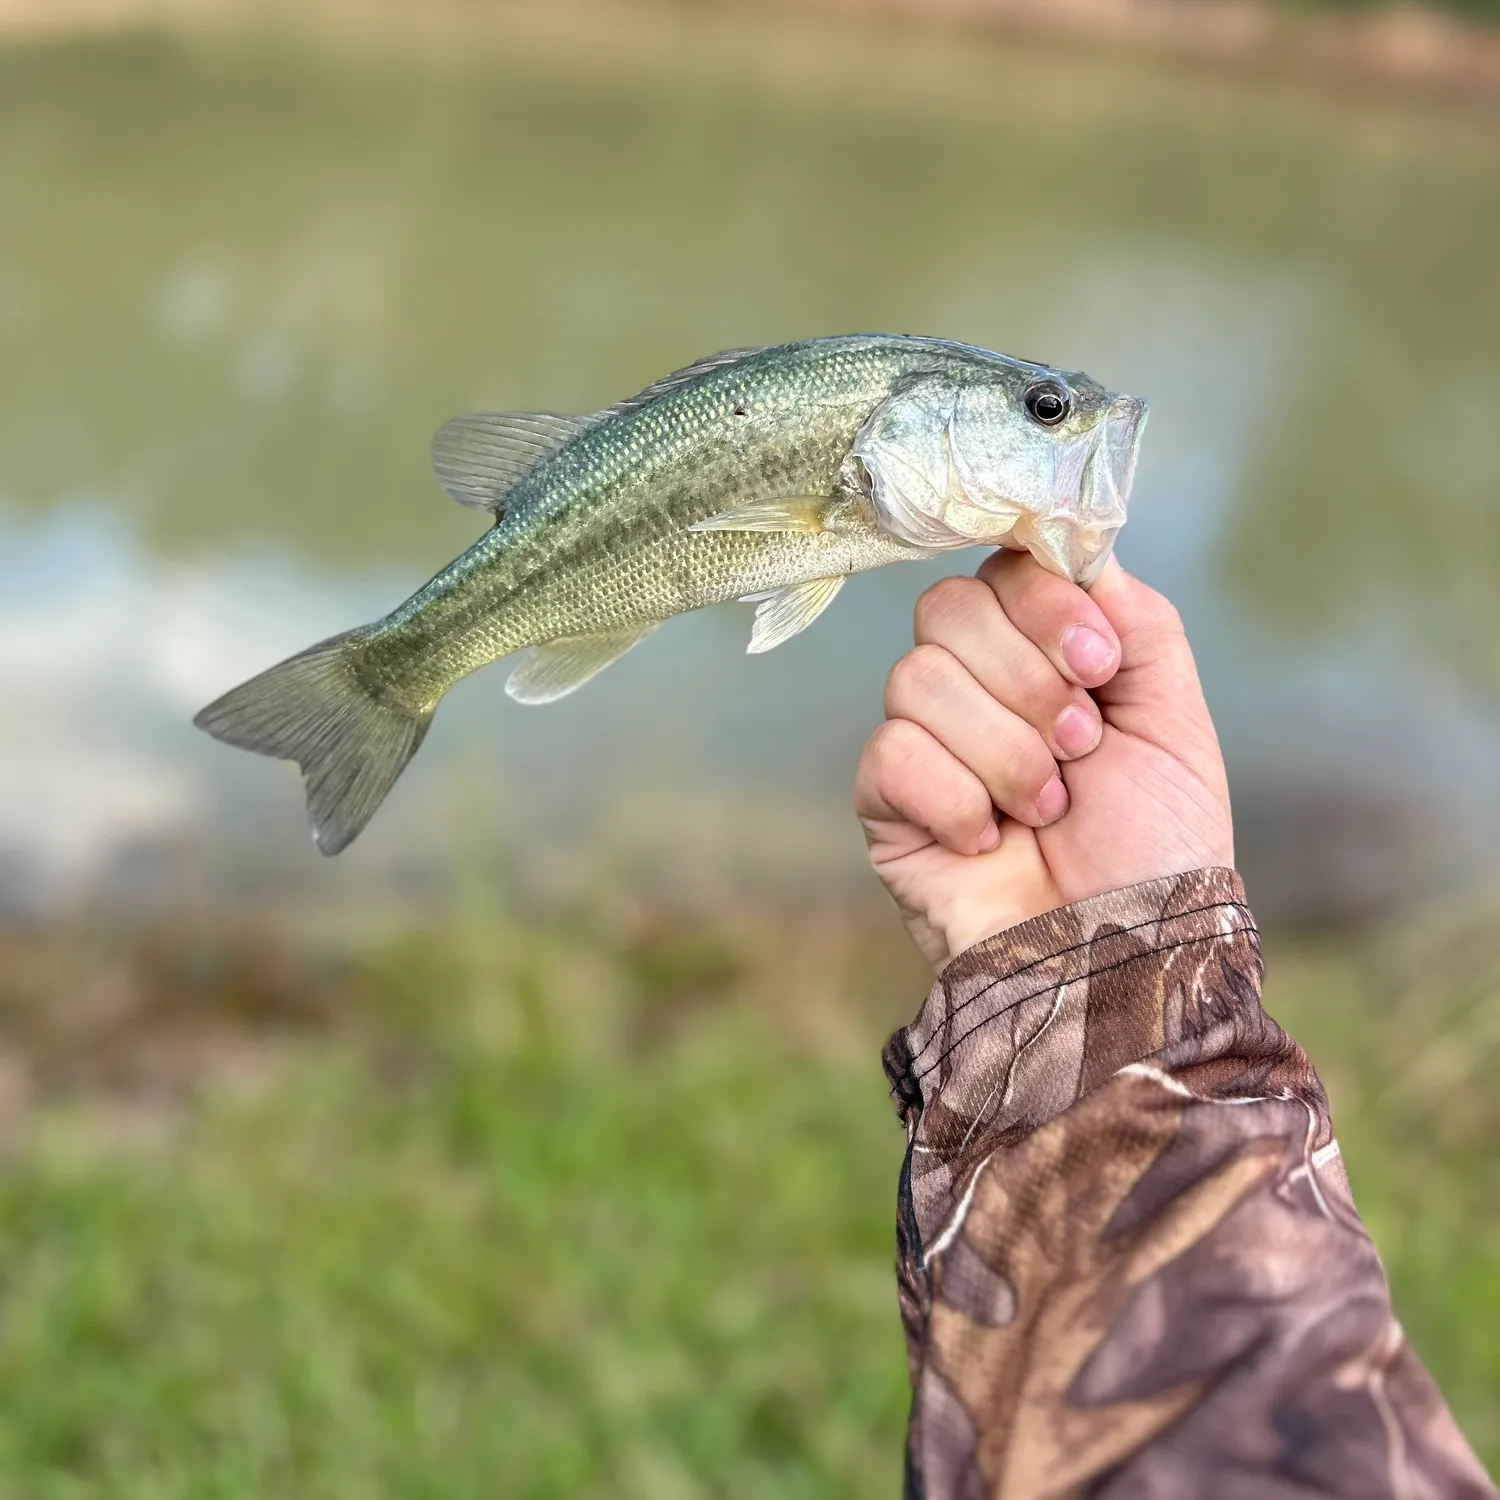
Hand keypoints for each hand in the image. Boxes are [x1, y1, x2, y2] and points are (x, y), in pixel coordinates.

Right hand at [855, 551, 1233, 969]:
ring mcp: (925, 743)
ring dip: (1004, 752)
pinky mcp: (884, 801)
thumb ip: (1136, 618)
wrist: (1121, 958)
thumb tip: (1074, 543)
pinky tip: (990, 842)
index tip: (1099, 665)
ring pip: (917, 677)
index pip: (1003, 567)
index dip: (1044, 603)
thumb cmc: (1156, 850)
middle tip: (1080, 748)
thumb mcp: (1175, 721)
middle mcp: (977, 688)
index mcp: (1043, 656)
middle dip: (1028, 681)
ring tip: (1047, 811)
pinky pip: (891, 751)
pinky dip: (955, 799)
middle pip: (948, 608)